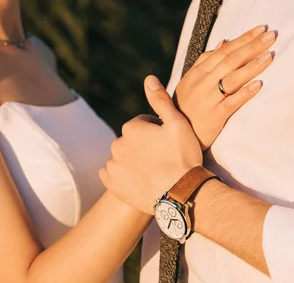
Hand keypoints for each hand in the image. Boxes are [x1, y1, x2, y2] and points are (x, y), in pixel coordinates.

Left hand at [100, 76, 200, 214]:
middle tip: (161, 159)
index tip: (168, 144)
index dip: (157, 133)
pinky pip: (110, 174)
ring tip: (152, 172)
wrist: (181, 193)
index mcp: (131, 128)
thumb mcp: (177, 124)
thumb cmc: (183, 157)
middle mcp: (117, 144)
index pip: (142, 125)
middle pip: (130, 141)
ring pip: (121, 157)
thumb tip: (148, 78)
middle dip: (142, 146)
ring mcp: (113, 165)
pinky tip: (136, 179)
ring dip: (132, 161)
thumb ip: (160, 100)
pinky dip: (120, 176)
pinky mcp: (111, 183)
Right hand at [174, 25, 276, 149]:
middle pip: (230, 61)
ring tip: (269, 56)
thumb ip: (205, 61)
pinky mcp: (214, 118)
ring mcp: (208, 100)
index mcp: (197, 73)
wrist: (176, 137)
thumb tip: (224, 41)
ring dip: (252, 66)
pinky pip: (231, 103)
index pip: (223, 51)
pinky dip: (244, 93)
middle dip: (252, 47)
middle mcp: (202, 84)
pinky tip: (258, 84)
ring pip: (232, 79)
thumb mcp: (189, 82)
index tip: (261, 29)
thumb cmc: (186, 108)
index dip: (243, 39)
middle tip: (271, 36)